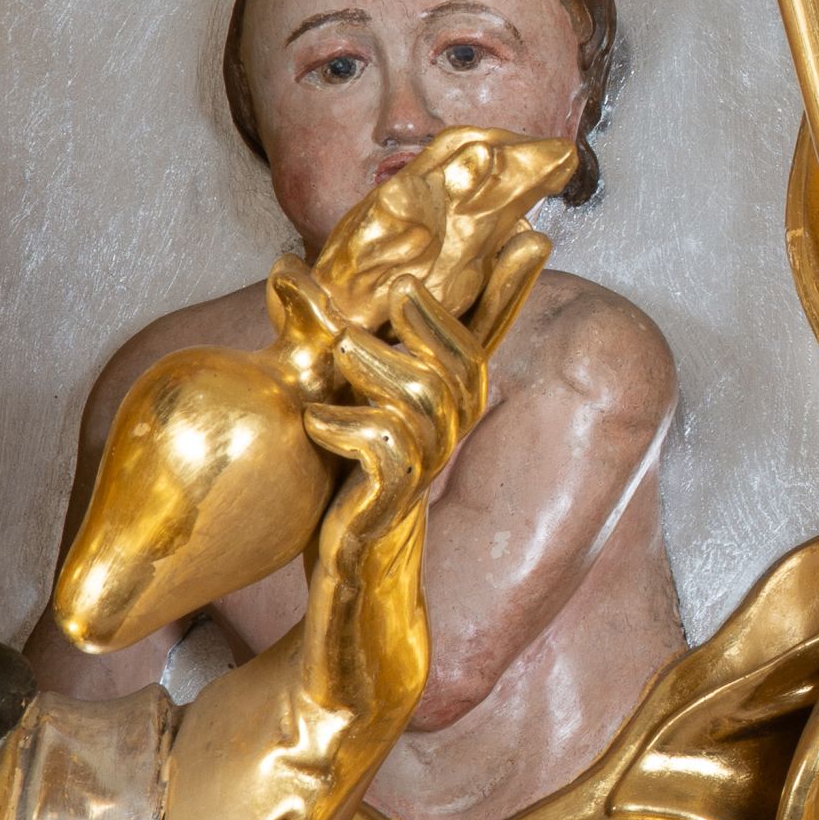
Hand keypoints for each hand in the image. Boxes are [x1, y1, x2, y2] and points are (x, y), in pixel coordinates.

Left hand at [301, 291, 488, 576]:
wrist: (347, 582)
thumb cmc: (342, 485)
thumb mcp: (337, 404)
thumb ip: (328, 345)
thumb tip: (285, 267)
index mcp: (439, 405)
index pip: (484, 340)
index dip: (510, 293)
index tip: (533, 238)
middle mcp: (442, 433)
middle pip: (466, 366)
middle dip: (436, 320)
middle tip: (400, 286)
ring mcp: (420, 471)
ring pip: (426, 402)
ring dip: (381, 367)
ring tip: (342, 347)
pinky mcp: (387, 506)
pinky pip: (386, 456)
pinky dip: (349, 428)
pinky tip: (316, 422)